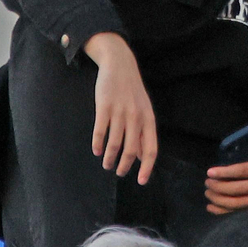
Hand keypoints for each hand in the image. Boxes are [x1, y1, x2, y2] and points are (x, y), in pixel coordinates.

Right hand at [84, 32, 157, 183]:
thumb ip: (143, 131)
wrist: (119, 65)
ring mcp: (120, 112)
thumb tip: (142, 156)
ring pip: (115, 144)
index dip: (147, 168)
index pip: (151, 149)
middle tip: (119, 172)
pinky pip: (100, 131)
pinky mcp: (104, 107)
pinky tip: (96, 151)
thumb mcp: (144, 109)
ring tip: (106, 164)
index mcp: (149, 119)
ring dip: (109, 158)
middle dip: (124, 166)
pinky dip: (98, 144)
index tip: (141, 181)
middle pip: (131, 150)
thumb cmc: (132, 91)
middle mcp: (136, 117)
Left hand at [204, 140, 247, 213]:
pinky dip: (222, 212)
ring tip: (209, 192)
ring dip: (217, 199)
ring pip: (235, 203)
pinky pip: (238, 214)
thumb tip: (246, 134)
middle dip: (217, 186)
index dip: (224, 172)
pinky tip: (212, 207)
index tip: (210, 172)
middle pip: (235, 189)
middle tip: (207, 182)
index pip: (242, 170)